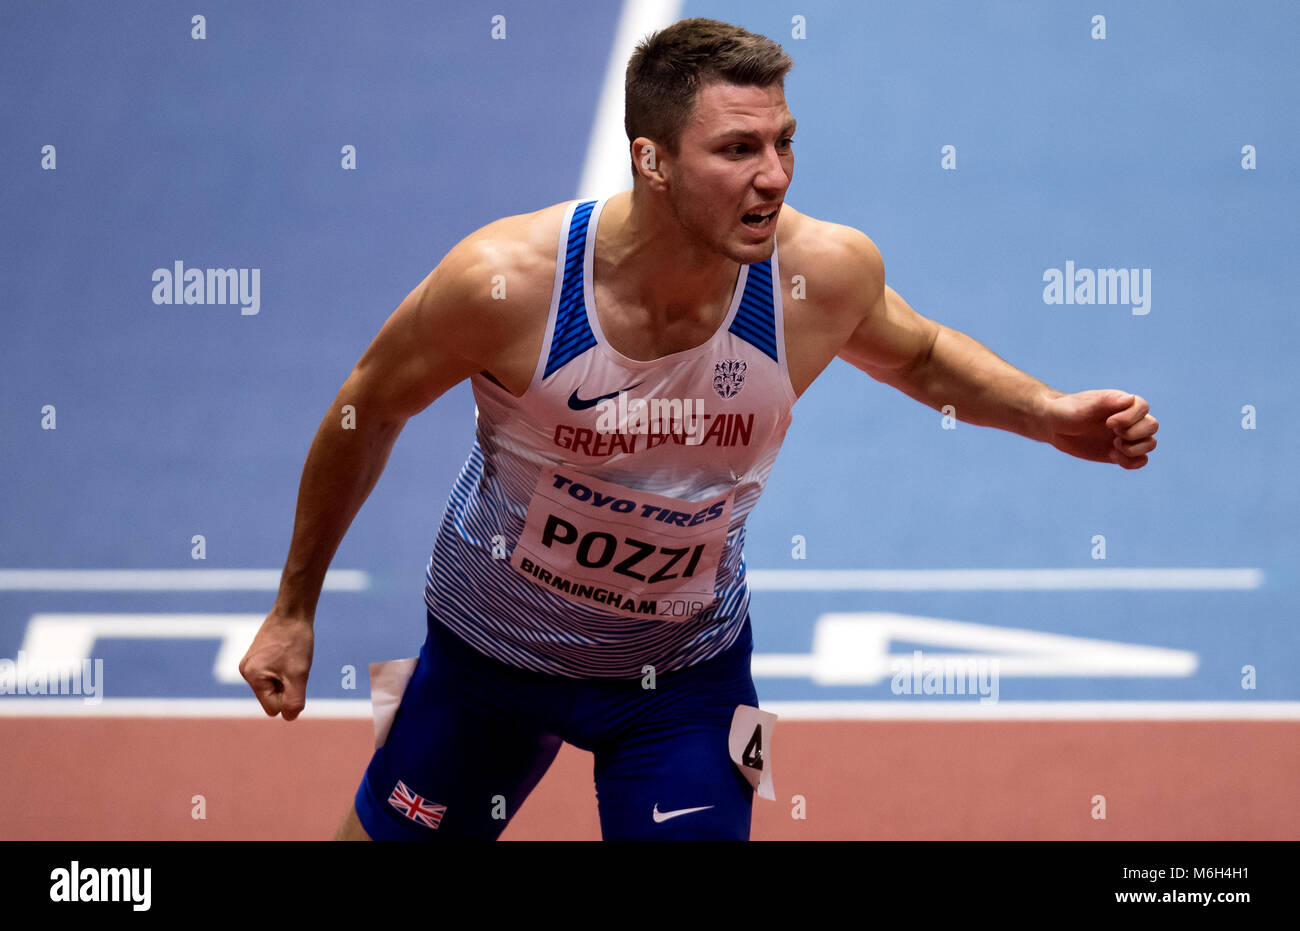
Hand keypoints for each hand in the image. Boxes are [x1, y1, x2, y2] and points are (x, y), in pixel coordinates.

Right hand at [239, 612, 314, 719]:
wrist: (293, 612)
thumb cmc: (296, 643)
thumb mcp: (298, 676)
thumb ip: (293, 701)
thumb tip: (288, 717)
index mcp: (252, 677)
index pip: (272, 708)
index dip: (288, 698)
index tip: (296, 678)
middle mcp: (246, 671)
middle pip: (271, 697)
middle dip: (287, 687)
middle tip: (295, 666)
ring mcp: (250, 663)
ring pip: (273, 685)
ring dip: (287, 678)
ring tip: (292, 659)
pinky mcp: (257, 655)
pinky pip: (272, 674)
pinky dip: (284, 669)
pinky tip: (289, 654)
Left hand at [1039, 389, 1157, 469]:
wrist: (1054, 426)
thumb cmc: (1067, 411)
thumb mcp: (1083, 407)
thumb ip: (1105, 402)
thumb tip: (1130, 399)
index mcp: (1121, 403)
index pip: (1143, 407)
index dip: (1130, 418)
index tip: (1108, 423)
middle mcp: (1128, 419)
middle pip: (1152, 426)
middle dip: (1135, 434)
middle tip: (1112, 435)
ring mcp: (1125, 436)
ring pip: (1150, 444)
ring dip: (1135, 449)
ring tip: (1113, 446)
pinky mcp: (1119, 452)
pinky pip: (1140, 460)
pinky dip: (1132, 462)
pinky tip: (1113, 456)